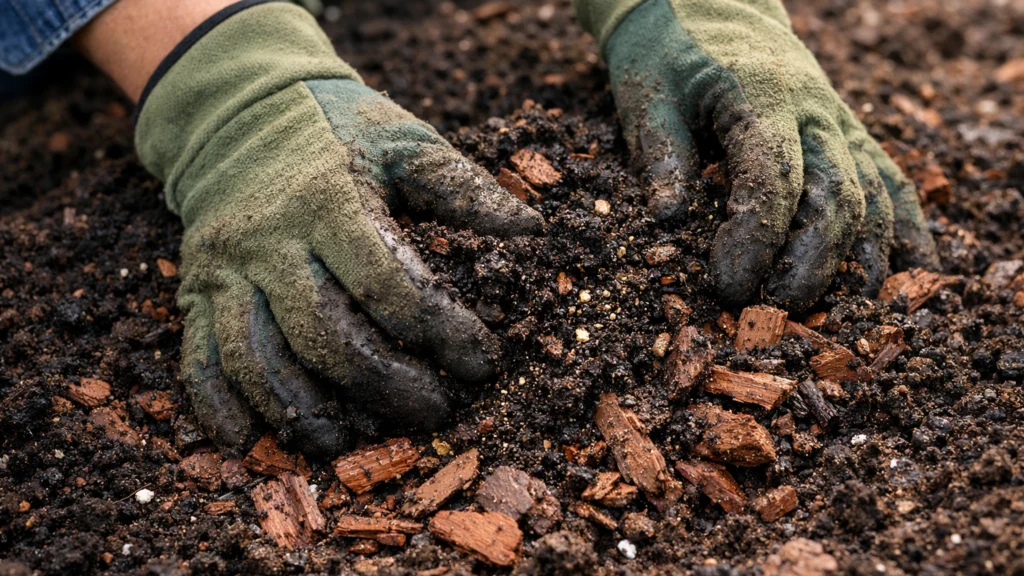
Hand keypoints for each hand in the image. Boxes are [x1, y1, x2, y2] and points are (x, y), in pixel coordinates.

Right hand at [135, 4, 542, 454]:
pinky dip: (218, 405)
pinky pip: (199, 355)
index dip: (442, 332)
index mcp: (330, 200)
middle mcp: (272, 239)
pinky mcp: (197, 285)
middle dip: (383, 385)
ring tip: (347, 442)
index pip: (389, 284)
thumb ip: (463, 187)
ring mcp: (227, 267)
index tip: (481, 364)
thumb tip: (532, 231)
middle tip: (432, 412)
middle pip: (324, 334)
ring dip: (303, 412)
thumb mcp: (404, 140)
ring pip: (258, 358)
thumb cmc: (337, 126)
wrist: (234, 105)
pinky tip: (248, 441)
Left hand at [577, 0, 938, 309]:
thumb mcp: (649, 98)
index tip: (729, 287)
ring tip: (841, 316)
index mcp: (762, 96)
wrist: (715, 9)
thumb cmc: (673, 57)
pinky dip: (905, 226)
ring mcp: (841, 123)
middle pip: (835, 195)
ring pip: (872, 195)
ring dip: (861, 259)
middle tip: (776, 312)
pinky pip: (892, 181)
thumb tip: (667, 220)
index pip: (773, 176)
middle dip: (811, 263)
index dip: (756, 238)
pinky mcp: (851, 135)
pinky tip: (910, 269)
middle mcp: (816, 111)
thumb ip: (661, 155)